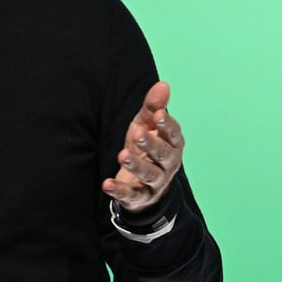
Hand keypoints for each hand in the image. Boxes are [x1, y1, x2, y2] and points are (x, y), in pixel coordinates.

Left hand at [102, 81, 183, 211]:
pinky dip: (119, 190)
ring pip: (149, 174)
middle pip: (162, 154)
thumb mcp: (146, 126)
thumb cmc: (146, 149)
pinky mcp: (140, 197)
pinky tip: (107, 184)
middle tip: (137, 133)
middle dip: (151, 144)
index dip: (167, 125)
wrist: (144, 185)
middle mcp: (168, 164)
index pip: (174, 135)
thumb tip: (163, 84)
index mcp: (173, 145)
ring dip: (136, 165)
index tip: (158, 115)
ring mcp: (155, 183)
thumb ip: (152, 107)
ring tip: (122, 155)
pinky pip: (131, 194)